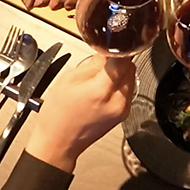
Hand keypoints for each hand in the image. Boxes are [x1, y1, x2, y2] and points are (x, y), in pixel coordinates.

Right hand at [26, 55, 134, 172]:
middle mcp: (117, 101)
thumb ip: (93, 63)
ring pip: (131, 77)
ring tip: (99, 78)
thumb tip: (107, 50)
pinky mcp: (124, 113)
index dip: (117, 49)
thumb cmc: (58, 115)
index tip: (111, 44)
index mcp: (101, 90)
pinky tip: (103, 88)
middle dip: (118, 60)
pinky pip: (128, 89)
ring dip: (120, 72)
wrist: (58, 144)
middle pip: (130, 67)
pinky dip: (119, 84)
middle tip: (100, 63)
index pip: (122, 59)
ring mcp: (123, 109)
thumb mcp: (69, 79)